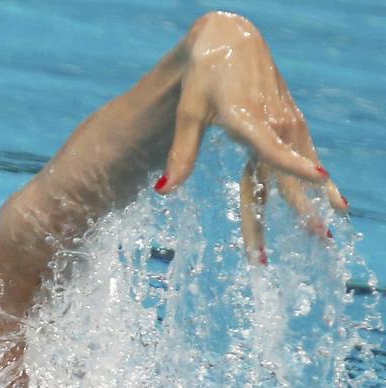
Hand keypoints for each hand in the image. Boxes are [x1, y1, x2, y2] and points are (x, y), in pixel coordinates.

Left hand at [159, 12, 347, 261]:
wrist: (230, 40)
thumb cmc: (204, 77)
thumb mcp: (187, 113)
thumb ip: (181, 154)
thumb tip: (164, 191)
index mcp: (246, 118)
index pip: (272, 146)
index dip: (293, 164)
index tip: (318, 178)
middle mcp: (272, 121)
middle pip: (283, 173)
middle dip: (299, 208)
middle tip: (313, 238)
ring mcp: (286, 122)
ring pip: (300, 168)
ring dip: (313, 202)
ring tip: (325, 234)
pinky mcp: (292, 122)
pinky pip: (305, 156)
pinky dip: (317, 180)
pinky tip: (333, 202)